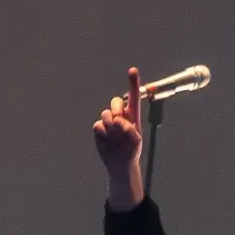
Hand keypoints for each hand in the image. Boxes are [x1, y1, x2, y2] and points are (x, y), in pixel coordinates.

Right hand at [93, 67, 145, 210]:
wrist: (120, 164)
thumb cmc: (131, 151)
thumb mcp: (136, 141)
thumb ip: (130, 129)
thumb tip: (118, 122)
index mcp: (133, 116)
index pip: (133, 97)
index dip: (133, 83)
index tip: (132, 70)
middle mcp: (120, 116)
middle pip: (115, 102)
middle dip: (116, 108)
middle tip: (119, 120)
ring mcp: (109, 123)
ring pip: (105, 113)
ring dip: (110, 122)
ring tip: (114, 133)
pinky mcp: (99, 130)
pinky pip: (98, 125)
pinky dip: (103, 132)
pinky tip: (107, 140)